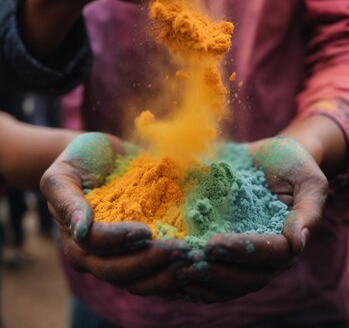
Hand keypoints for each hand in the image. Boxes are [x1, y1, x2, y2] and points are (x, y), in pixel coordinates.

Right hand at [40, 133, 191, 296]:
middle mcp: (96, 257)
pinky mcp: (140, 254)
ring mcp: (120, 258)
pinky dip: (174, 273)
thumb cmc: (77, 161)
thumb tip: (81, 228)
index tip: (146, 231)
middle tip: (181, 249)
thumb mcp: (62, 174)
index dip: (121, 241)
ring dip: (167, 273)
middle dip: (151, 262)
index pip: (97, 247)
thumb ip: (67, 200)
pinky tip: (196, 265)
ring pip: (140, 281)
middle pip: (121, 272)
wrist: (100, 157)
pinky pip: (156, 273)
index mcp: (75, 240)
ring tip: (191, 258)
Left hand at [169, 137, 327, 302]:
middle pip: (247, 277)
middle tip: (190, 261)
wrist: (272, 155)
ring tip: (179, 270)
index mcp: (288, 242)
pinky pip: (214, 271)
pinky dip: (196, 276)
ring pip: (229, 281)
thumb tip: (298, 243)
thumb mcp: (309, 182)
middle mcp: (267, 256)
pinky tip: (173, 271)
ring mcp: (246, 256)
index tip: (213, 244)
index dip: (241, 252)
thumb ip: (307, 212)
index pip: (268, 256)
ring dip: (204, 280)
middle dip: (218, 271)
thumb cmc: (294, 165)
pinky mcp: (227, 249)